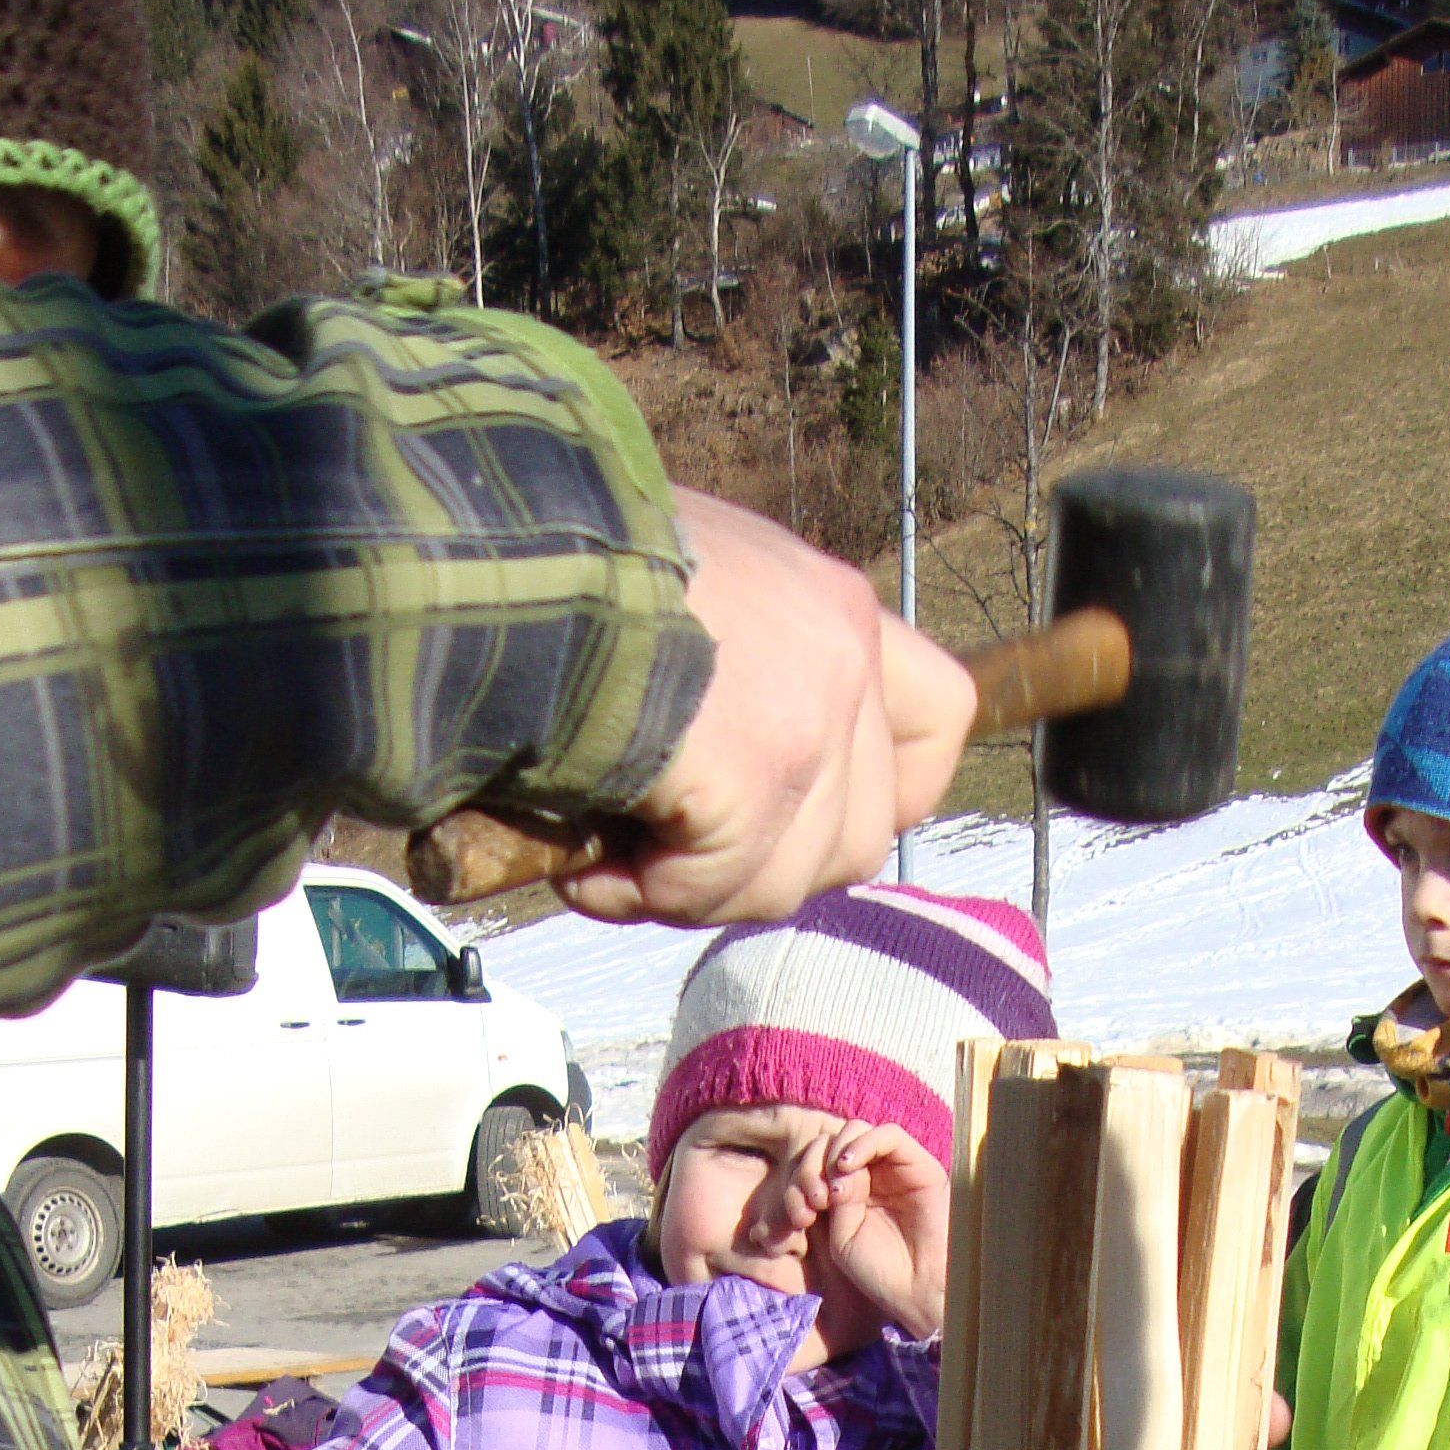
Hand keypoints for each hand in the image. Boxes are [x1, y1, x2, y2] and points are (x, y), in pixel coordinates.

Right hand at [557, 493, 976, 927]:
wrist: (510, 555)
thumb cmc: (565, 562)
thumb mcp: (686, 588)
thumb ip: (736, 668)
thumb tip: (712, 780)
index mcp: (834, 605)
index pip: (940, 716)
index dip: (883, 793)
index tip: (804, 819)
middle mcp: (845, 656)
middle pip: (858, 836)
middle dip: (763, 869)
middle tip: (673, 857)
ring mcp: (811, 721)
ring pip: (786, 880)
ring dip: (696, 892)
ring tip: (614, 861)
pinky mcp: (755, 777)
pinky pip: (715, 887)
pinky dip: (647, 895)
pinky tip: (589, 865)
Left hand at [808, 1121, 951, 1345]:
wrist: (916, 1291)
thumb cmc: (880, 1272)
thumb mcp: (842, 1236)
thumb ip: (835, 1199)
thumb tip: (840, 1167)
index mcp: (846, 1191)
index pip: (816, 1161)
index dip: (800, 1178)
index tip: (800, 1214)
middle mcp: (869, 1174)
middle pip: (831, 1141)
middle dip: (813, 1164)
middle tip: (815, 1199)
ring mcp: (893, 1167)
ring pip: (857, 1131)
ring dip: (836, 1152)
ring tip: (832, 1187)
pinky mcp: (918, 1164)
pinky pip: (889, 1135)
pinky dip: (864, 1143)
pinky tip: (846, 1167)